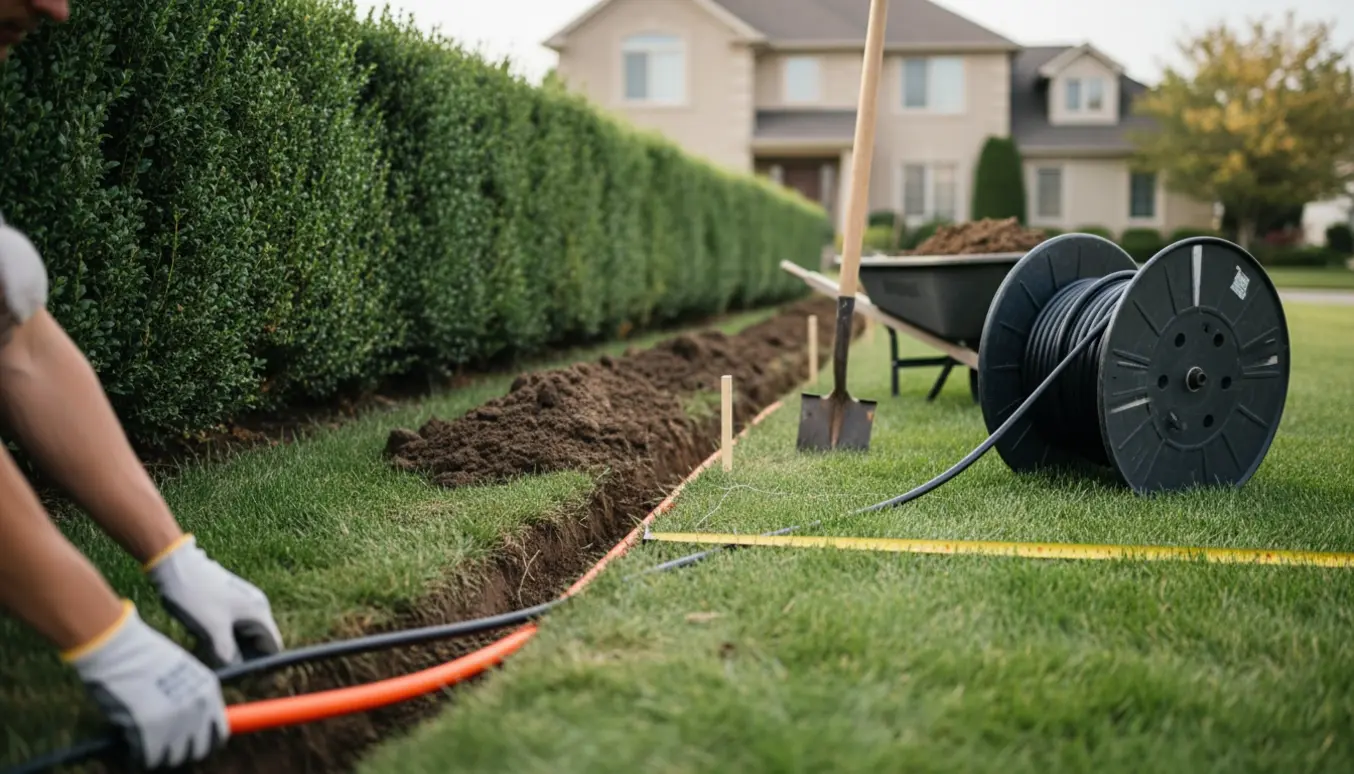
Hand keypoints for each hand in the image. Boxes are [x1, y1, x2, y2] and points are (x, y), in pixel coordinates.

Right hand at [66, 602, 228, 768]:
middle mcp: (198, 707)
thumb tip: (189, 727)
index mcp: (209, 691)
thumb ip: (191, 699)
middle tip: (164, 748)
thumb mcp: (182, 671)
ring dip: (161, 755)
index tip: (190, 744)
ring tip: (147, 745)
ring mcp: (177, 719)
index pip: (220, 732)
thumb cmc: (144, 656)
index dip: (203, 741)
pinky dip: (142, 756)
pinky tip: (133, 747)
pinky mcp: (152, 729)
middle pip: (198, 749)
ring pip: (174, 757)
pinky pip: (150, 757)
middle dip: (181, 751)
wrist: (119, 647)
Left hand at [146, 535, 283, 667]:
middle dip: (243, 656)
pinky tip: (204, 641)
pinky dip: (223, 636)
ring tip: (210, 655)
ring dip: (230, 647)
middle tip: (222, 668)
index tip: (246, 677)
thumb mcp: (212, 630)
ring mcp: (242, 602)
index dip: (263, 664)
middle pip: (258, 641)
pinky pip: (232, 625)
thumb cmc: (196, 596)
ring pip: (243, 634)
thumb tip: (236, 669)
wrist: (176, 566)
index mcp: (258, 612)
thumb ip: (228, 654)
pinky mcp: (228, 601)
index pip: (273, 646)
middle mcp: (256, 606)